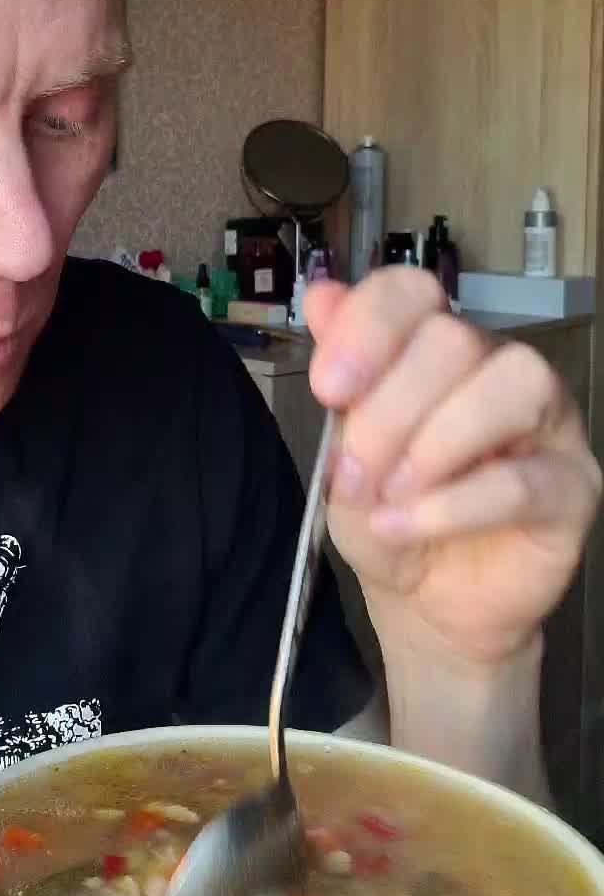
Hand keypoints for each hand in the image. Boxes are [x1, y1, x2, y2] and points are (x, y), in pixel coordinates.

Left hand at [304, 271, 600, 671]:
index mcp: (433, 346)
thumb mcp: (340, 454)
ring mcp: (547, 422)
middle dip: (388, 410)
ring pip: (513, 382)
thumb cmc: (387, 516)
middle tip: (350, 473)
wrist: (425, 603)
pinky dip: (452, 504)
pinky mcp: (573, 487)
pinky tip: (405, 526)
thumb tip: (321, 295)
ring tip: (391, 494)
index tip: (328, 388)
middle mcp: (496, 367)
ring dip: (436, 441)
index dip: (368, 326)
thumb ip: (340, 378)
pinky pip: (523, 480)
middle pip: (454, 339)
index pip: (413, 291)